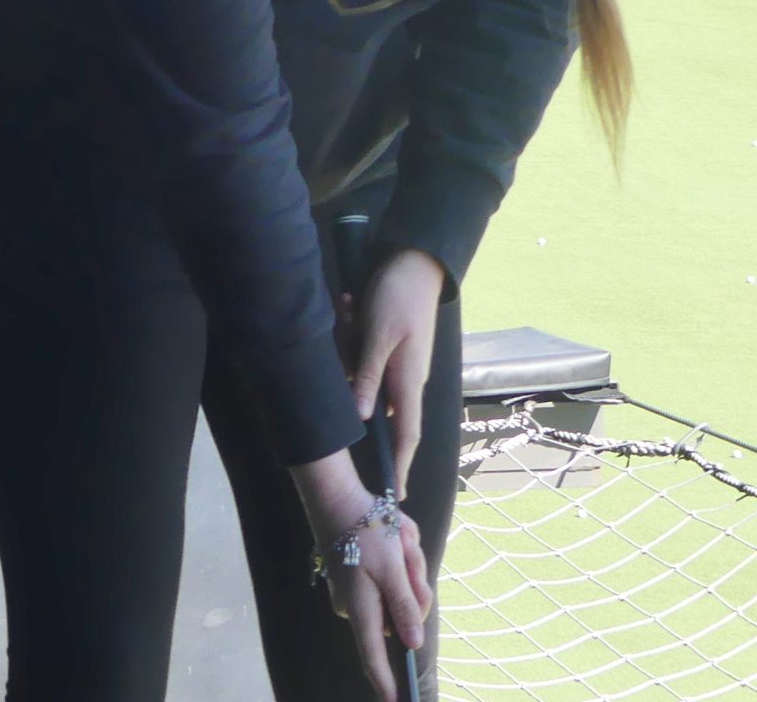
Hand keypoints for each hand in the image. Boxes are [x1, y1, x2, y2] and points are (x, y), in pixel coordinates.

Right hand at [297, 462, 431, 701]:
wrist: (337, 497)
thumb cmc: (365, 531)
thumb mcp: (393, 568)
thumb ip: (406, 607)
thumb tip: (413, 643)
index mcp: (363, 608)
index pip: (374, 657)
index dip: (386, 684)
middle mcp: (356, 606)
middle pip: (400, 615)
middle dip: (414, 586)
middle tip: (409, 552)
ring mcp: (354, 592)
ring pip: (398, 594)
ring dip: (408, 569)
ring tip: (399, 539)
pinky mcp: (356, 577)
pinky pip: (388, 580)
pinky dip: (398, 562)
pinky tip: (393, 538)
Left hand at [350, 247, 445, 485]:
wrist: (415, 264)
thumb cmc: (397, 299)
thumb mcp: (377, 337)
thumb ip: (367, 376)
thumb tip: (359, 416)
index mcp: (408, 382)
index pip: (406, 435)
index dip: (400, 464)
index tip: (397, 495)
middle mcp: (407, 379)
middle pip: (379, 406)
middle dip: (357, 392)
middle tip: (345, 371)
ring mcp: (401, 364)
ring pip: (366, 376)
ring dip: (351, 350)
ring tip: (350, 313)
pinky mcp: (392, 348)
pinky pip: (365, 355)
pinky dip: (353, 337)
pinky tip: (350, 306)